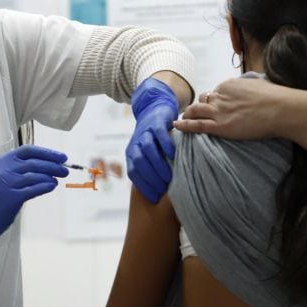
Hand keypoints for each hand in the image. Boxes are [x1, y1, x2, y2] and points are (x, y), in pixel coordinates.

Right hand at [0, 145, 67, 249]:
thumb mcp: (5, 174)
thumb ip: (24, 167)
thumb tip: (52, 164)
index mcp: (3, 160)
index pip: (28, 150)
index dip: (47, 152)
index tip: (62, 158)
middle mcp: (4, 170)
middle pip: (34, 163)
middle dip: (53, 166)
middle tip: (65, 170)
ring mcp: (6, 183)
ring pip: (34, 176)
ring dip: (50, 177)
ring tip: (57, 180)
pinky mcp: (10, 198)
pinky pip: (32, 190)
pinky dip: (44, 187)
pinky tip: (51, 186)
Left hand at [127, 77, 178, 203]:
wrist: (155, 108)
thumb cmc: (155, 138)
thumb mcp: (149, 154)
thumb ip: (151, 168)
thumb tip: (160, 195)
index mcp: (131, 154)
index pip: (134, 173)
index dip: (144, 186)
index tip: (155, 198)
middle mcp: (135, 143)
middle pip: (140, 163)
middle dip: (151, 178)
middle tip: (165, 190)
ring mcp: (145, 132)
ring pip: (148, 150)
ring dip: (158, 165)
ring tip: (170, 178)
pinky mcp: (156, 122)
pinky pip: (159, 135)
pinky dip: (166, 146)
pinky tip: (174, 156)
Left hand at [175, 78, 306, 155]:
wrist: (281, 109)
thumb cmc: (276, 98)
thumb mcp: (258, 85)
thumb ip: (247, 88)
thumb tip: (249, 91)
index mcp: (229, 84)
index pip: (216, 92)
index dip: (215, 100)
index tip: (216, 106)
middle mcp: (220, 95)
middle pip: (203, 100)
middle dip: (199, 106)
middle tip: (194, 113)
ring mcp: (219, 111)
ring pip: (195, 111)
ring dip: (188, 115)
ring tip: (183, 119)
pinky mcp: (219, 126)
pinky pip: (196, 125)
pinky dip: (184, 125)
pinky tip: (176, 125)